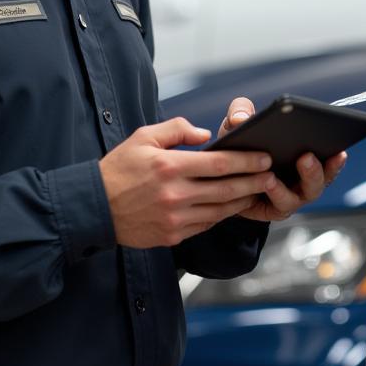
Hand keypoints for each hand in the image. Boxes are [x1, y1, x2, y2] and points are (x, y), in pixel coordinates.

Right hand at [99, 117, 274, 247]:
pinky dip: (222, 215)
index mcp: (170, 167)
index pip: (219, 164)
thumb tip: (204, 133)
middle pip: (226, 189)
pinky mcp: (172, 235)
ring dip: (242, 201)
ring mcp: (175, 218)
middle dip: (253, 182)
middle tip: (271, 175)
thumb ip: (176, 129)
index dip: (246, 161)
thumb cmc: (119, 168)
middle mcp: (175, 195)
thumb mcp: (144, 137)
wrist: (94, 208)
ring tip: (257, 191)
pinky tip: (231, 206)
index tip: (264, 157)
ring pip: (220, 210)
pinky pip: (206, 225)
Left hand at [218, 96, 347, 221]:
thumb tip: (241, 118)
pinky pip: (280, 204)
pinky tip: (270, 180)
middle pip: (322, 177)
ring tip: (302, 161)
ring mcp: (290, 195)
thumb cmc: (236, 149)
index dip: (336, 156)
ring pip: (306, 192)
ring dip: (307, 177)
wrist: (218, 181)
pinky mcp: (273, 209)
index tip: (340, 147)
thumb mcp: (237, 126)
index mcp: (302, 156)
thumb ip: (240, 112)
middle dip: (321, 166)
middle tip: (312, 153)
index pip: (328, 157)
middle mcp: (301, 179)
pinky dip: (278, 191)